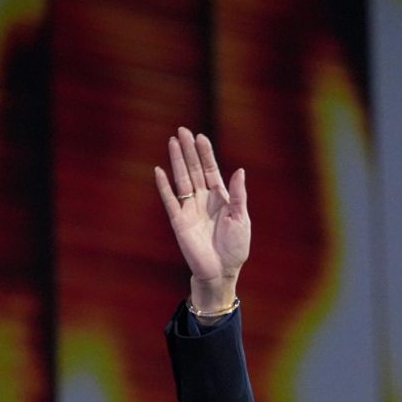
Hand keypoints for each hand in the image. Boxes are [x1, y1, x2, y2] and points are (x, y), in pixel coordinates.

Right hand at [154, 127, 248, 310]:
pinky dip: (164, 186)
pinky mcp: (179, 221)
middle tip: (182, 130)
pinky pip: (170, 200)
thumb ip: (238, 195)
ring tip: (172, 142)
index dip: (205, 154)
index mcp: (220, 198)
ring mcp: (190, 209)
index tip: (200, 137)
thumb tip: (239, 171)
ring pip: (182, 180)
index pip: (210, 170)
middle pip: (194, 170)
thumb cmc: (235, 248)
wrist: (221, 271)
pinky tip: (159, 171)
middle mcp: (203, 200)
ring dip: (177, 161)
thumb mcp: (241, 218)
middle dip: (189, 151)